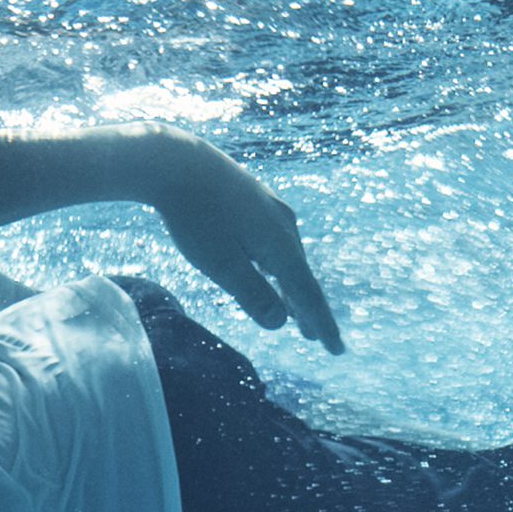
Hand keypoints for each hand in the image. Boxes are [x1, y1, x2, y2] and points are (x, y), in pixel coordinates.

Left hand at [139, 128, 344, 352]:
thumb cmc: (196, 217)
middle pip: (300, 275)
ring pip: (286, 255)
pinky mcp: (253, 198)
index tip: (336, 349)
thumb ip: (253, 295)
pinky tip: (266, 264)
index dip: (322, 324)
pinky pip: (273, 239)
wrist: (176, 161)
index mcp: (281, 246)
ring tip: (291, 307)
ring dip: (290, 285)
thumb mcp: (222, 266)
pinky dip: (275, 263)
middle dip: (306, 308)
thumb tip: (280, 322)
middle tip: (313, 336)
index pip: (307, 295)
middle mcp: (284, 226)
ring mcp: (269, 208)